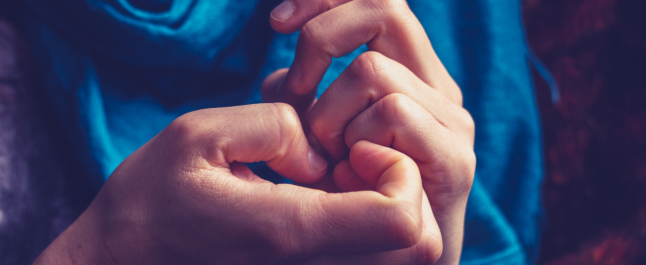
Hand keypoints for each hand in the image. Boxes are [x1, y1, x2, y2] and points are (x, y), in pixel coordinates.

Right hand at [33, 104, 440, 264]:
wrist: (119, 264)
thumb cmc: (148, 201)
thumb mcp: (198, 135)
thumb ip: (276, 126)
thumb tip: (321, 153)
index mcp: (288, 232)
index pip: (402, 221)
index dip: (399, 170)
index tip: (353, 146)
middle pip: (416, 245)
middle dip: (401, 187)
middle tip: (347, 160)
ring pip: (395, 255)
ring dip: (382, 205)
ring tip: (328, 179)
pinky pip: (363, 259)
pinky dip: (360, 223)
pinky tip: (316, 200)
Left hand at [264, 0, 475, 263]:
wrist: (385, 263)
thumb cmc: (341, 198)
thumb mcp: (311, 133)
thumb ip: (302, 94)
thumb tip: (283, 75)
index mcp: (408, 72)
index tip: (275, 22)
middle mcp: (435, 87)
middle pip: (383, 8)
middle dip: (320, 40)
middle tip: (295, 91)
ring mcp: (449, 120)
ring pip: (374, 70)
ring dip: (328, 113)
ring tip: (327, 158)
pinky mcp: (455, 157)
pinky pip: (393, 113)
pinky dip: (356, 140)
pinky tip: (350, 172)